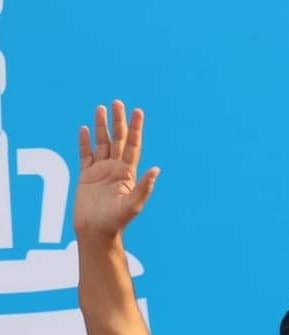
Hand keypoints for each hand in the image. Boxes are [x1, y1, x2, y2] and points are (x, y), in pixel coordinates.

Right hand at [73, 100, 159, 242]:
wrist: (95, 231)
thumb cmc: (116, 221)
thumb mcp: (133, 204)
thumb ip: (144, 187)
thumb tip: (157, 169)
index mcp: (128, 174)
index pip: (133, 146)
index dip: (136, 128)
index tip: (137, 111)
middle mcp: (115, 169)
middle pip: (117, 140)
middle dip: (118, 122)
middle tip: (118, 102)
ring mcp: (100, 171)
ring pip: (101, 143)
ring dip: (101, 126)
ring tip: (101, 108)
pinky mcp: (85, 176)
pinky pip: (85, 155)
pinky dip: (85, 142)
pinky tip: (85, 129)